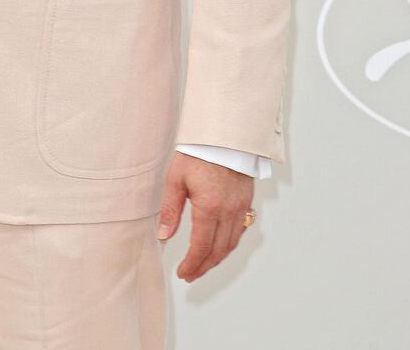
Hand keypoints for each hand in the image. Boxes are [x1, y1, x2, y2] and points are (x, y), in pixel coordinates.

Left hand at [157, 152, 254, 282]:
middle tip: (190, 274)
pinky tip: (220, 245)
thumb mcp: (176, 178)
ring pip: (231, 243)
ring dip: (217, 259)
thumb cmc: (198, 152)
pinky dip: (229, 244)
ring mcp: (240, 207)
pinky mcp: (246, 200)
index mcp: (209, 207)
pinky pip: (241, 230)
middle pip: (218, 251)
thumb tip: (163, 235)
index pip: (201, 247)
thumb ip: (171, 209)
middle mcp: (229, 211)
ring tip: (203, 265)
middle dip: (203, 267)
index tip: (182, 272)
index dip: (192, 264)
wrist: (224, 134)